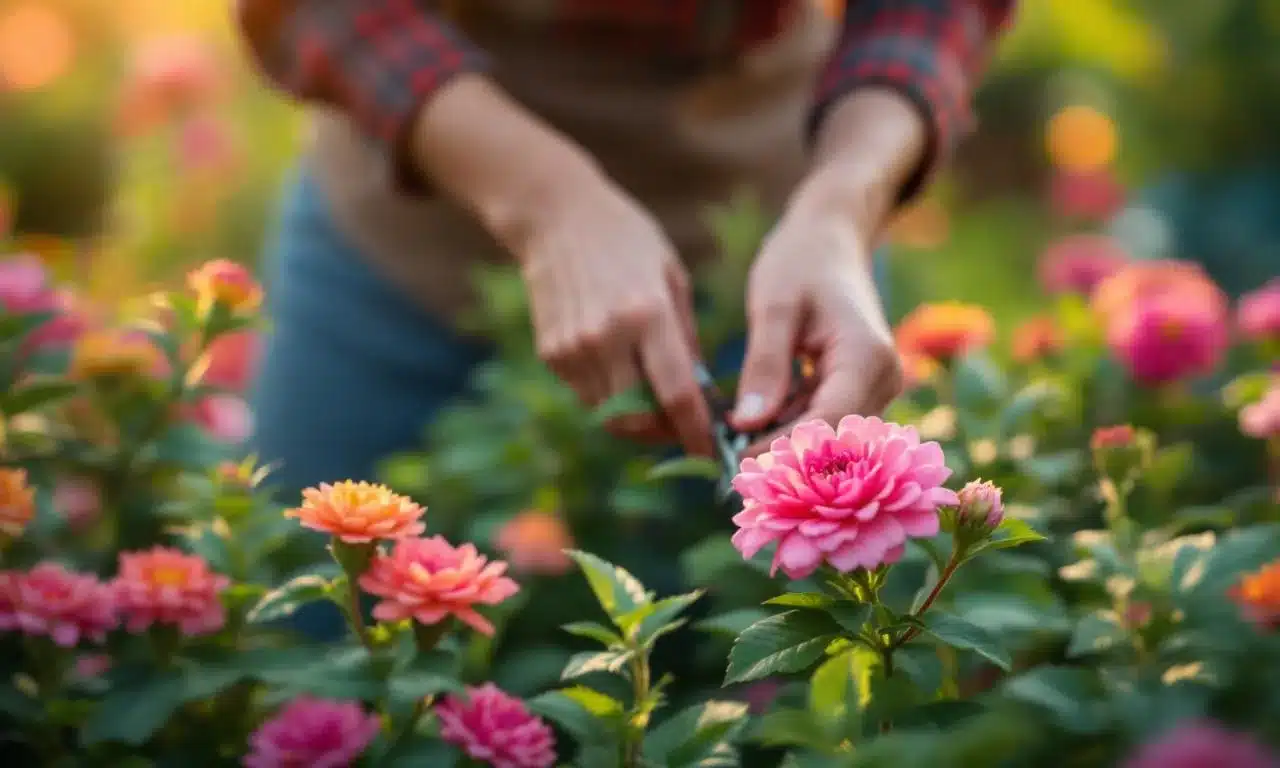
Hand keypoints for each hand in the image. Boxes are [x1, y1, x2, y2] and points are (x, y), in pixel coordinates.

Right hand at [516, 176, 713, 455]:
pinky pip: (586, 393)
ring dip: (636, 417)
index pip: (676, 395)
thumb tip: (701, 393)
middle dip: (662, 432)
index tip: (710, 453)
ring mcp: (573, 349)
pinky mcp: (550, 353)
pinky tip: (620, 368)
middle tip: (681, 425)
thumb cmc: (627, 240)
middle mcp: (606, 338)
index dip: (695, 432)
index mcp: (646, 315)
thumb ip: (686, 339)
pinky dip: (609, 395)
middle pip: (637, 418)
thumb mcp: (672, 278)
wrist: (555, 217)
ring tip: (654, 398)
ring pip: (609, 414)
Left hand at [730, 208, 901, 456]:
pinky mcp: (858, 391)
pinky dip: (790, 430)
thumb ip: (764, 365)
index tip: (737, 462)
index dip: (785, 449)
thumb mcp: (773, 307)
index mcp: (867, 357)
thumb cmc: (800, 262)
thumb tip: (747, 424)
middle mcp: (883, 380)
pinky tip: (750, 433)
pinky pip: (825, 423)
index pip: (829, 423)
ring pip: (829, 438)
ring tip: (734, 454)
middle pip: (834, 440)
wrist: (829, 240)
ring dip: (785, 448)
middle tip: (730, 470)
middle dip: (784, 458)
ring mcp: (875, 388)